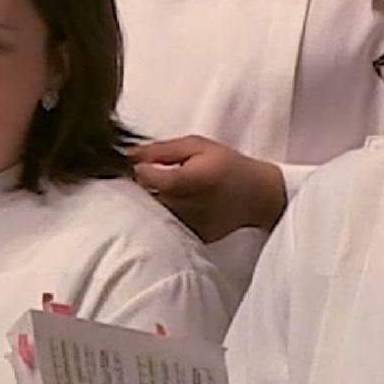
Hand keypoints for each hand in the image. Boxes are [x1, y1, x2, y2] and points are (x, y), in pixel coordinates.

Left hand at [129, 134, 287, 241]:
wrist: (256, 196)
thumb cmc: (226, 164)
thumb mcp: (197, 146)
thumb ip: (161, 150)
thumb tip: (127, 154)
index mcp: (192, 180)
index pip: (148, 178)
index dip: (140, 170)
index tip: (143, 165)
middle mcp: (189, 207)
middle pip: (145, 199)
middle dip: (140, 188)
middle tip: (148, 178)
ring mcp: (190, 226)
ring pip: (151, 217)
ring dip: (149, 204)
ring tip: (162, 192)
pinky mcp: (191, 238)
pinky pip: (164, 228)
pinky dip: (160, 218)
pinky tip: (173, 207)